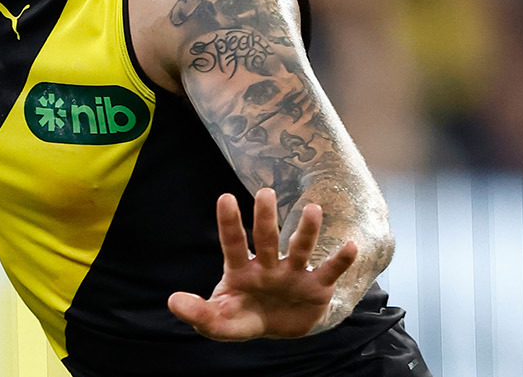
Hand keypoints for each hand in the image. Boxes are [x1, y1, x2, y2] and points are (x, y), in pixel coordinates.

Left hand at [167, 188, 357, 340]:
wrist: (280, 329)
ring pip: (300, 248)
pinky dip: (341, 260)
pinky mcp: (317, 287)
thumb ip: (199, 313)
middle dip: (265, 218)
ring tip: (312, 209)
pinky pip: (329, 271)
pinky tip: (350, 246)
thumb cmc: (245, 317)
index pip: (232, 243)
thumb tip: (173, 301)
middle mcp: (267, 265)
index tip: (225, 198)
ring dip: (306, 230)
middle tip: (266, 193)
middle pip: (265, 239)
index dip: (229, 222)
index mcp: (240, 270)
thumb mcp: (219, 322)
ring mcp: (293, 273)